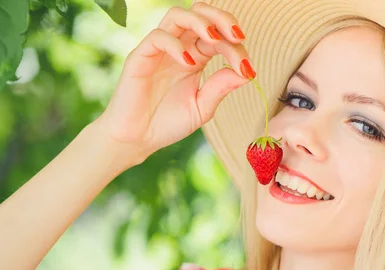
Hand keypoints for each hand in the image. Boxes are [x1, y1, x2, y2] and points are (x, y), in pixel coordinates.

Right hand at [96, 1, 254, 160]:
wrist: (136, 140)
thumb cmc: (166, 124)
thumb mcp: (201, 107)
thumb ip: (220, 88)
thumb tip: (247, 72)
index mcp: (194, 57)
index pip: (218, 38)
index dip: (236, 48)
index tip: (248, 69)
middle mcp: (177, 48)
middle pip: (200, 14)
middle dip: (222, 19)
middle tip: (237, 36)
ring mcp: (158, 50)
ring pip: (177, 15)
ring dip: (200, 21)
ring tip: (214, 39)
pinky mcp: (140, 57)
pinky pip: (158, 37)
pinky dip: (176, 45)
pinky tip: (189, 64)